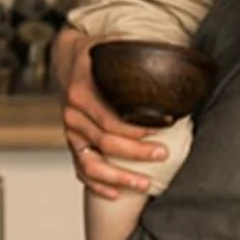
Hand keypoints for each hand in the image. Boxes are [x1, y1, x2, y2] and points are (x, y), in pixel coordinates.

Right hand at [51, 28, 168, 199]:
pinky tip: (115, 193)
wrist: (66, 59)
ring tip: (144, 184)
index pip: (110, 117)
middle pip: (105, 141)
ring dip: (118, 177)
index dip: (136, 128)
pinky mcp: (73, 143)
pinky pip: (81, 169)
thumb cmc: (95, 55)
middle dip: (136, 153)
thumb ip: (135, 52)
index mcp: (82, 89)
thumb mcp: (111, 46)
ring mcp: (71, 131)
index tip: (163, 128)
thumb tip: (173, 54)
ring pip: (91, 162)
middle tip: (162, 154)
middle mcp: (73, 113)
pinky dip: (97, 184)